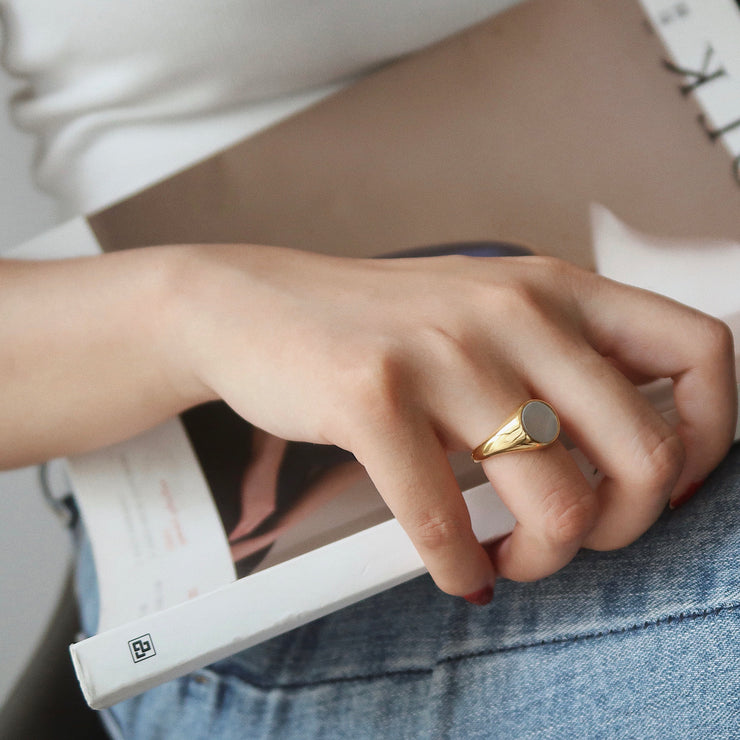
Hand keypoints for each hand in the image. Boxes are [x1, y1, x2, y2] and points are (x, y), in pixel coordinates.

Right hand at [172, 245, 736, 597]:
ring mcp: (443, 351)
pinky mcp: (372, 396)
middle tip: (576, 538)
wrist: (258, 306)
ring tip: (510, 555)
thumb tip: (637, 451)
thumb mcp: (487, 315)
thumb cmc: (380, 326)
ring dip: (543, 558)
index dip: (709, 436)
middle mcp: (512, 310)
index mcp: (554, 287)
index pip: (701, 350)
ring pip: (558, 498)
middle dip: (624, 526)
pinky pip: (445, 521)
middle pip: (645, 451)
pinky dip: (460, 568)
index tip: (661, 483)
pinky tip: (456, 568)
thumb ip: (560, 361)